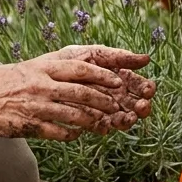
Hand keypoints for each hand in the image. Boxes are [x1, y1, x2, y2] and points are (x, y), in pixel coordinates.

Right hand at [0, 59, 139, 141]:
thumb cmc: (0, 85)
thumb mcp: (26, 69)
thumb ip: (49, 71)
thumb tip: (78, 71)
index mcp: (41, 68)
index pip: (80, 69)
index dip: (102, 76)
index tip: (118, 81)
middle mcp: (40, 85)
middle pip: (82, 92)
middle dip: (104, 100)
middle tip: (117, 106)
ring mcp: (36, 106)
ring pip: (74, 115)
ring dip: (92, 121)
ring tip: (102, 124)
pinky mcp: (30, 125)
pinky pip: (59, 132)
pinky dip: (72, 135)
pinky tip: (76, 135)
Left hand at [32, 45, 155, 118]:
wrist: (32, 82)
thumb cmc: (62, 63)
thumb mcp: (86, 54)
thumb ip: (114, 56)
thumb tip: (146, 58)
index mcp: (115, 77)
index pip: (137, 84)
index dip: (145, 87)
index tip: (149, 90)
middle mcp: (111, 95)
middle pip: (132, 103)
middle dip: (139, 105)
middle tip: (141, 107)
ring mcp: (100, 110)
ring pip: (120, 117)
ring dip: (126, 118)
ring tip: (127, 118)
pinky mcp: (87, 123)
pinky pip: (99, 126)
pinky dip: (104, 126)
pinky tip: (106, 125)